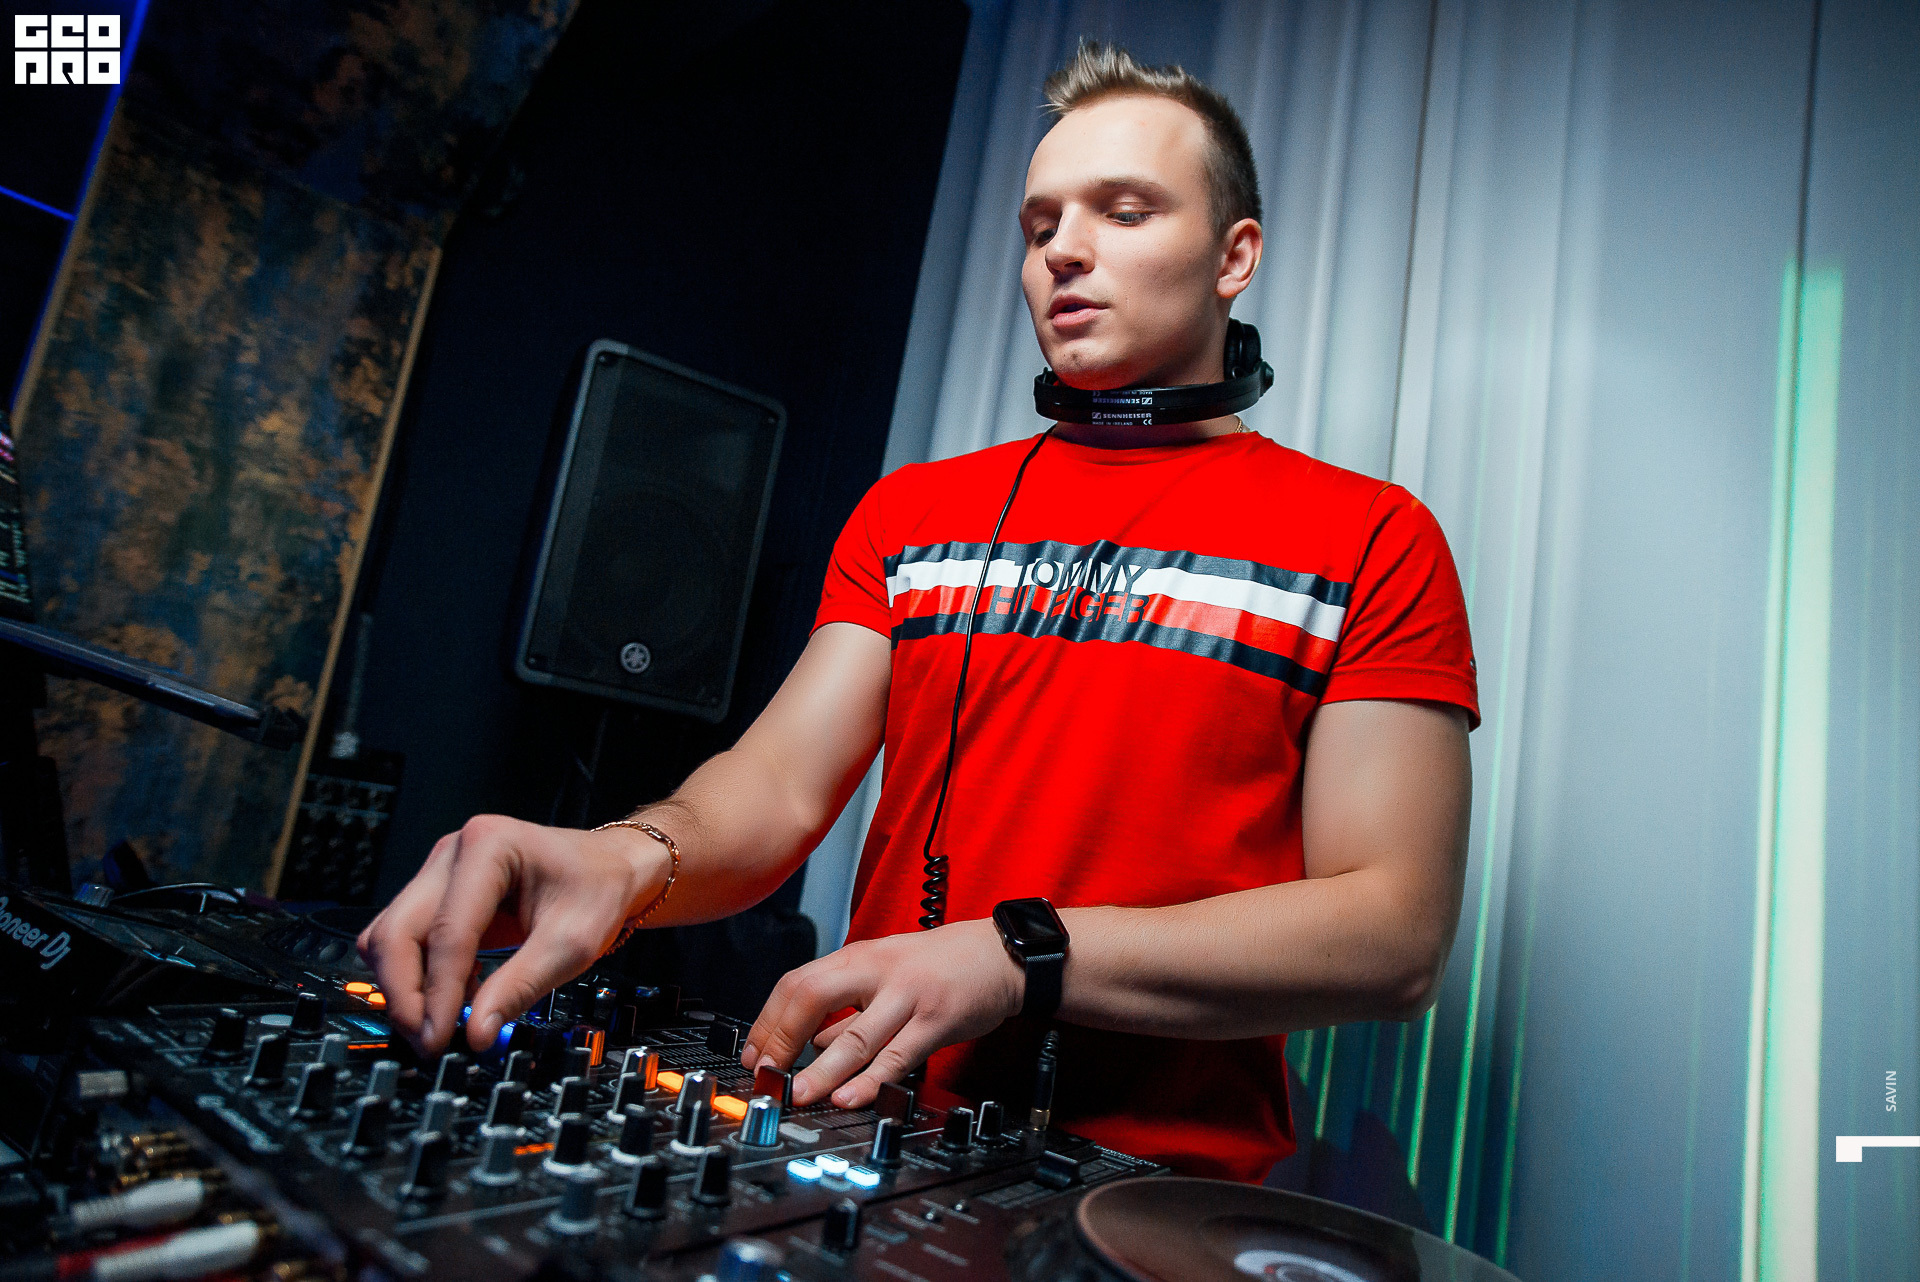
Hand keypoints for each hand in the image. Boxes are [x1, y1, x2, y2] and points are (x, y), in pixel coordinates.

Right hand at [355, 814, 666, 1054]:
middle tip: (430, 1042)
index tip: (441, 1039)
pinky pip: (405, 941)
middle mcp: (453, 852)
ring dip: (405, 988)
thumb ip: (520, 987)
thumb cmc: (598, 892)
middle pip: (397, 931)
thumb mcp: (571, 944)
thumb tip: (476, 1034)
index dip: (439, 992)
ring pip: (389, 938)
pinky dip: (418, 977)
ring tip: (442, 1027)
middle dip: (406, 994)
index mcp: (489, 846)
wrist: (612, 869)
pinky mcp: (437, 895)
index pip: (448, 931)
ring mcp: (440, 872)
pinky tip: (456, 1000)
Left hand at [739, 919, 1023, 1107]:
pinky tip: (850, 1097)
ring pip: (856, 1035)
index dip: (769, 1020)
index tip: (753, 1053)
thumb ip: (848, 1011)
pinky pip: (898, 1055)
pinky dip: (871, 1080)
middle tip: (765, 1073)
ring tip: (799, 1096)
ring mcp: (908, 996)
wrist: (1000, 955)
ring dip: (822, 1070)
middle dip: (782, 1038)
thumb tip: (811, 1045)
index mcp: (859, 958)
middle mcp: (878, 972)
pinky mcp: (937, 1021)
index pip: (798, 983)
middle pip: (813, 997)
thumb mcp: (886, 975)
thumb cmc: (941, 965)